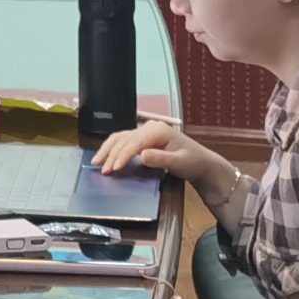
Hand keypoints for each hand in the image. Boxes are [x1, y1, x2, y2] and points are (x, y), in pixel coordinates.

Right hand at [91, 117, 231, 195]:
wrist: (202, 163)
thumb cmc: (193, 163)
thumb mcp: (180, 163)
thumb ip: (161, 159)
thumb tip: (141, 155)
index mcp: (158, 131)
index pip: (134, 143)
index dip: (122, 156)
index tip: (113, 169)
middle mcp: (150, 128)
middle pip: (124, 139)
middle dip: (111, 154)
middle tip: (102, 170)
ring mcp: (146, 132)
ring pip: (120, 138)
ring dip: (107, 150)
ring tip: (96, 163)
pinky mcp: (144, 139)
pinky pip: (124, 141)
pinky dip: (113, 149)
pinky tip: (106, 157)